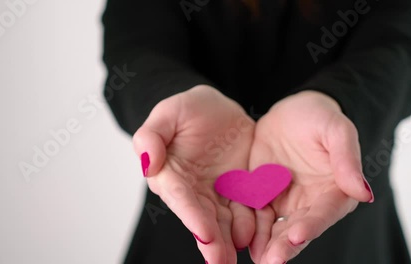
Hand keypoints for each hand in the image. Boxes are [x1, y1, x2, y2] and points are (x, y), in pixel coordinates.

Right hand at [133, 85, 255, 263]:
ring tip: (240, 258)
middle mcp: (194, 190)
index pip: (181, 198)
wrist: (216, 109)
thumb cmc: (187, 109)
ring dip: (232, 241)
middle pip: (203, 218)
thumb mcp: (168, 113)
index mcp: (172, 175)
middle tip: (222, 263)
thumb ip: (152, 135)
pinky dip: (255, 224)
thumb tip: (147, 163)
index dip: (192, 217)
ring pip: (226, 220)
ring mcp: (219, 192)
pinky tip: (263, 238)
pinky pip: (249, 208)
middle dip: (213, 242)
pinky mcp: (241, 189)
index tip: (205, 235)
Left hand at [247, 91, 373, 263]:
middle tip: (271, 261)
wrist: (292, 111)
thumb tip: (364, 193)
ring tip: (255, 257)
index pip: (323, 213)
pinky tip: (235, 237)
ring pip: (272, 227)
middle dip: (283, 246)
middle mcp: (309, 203)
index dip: (312, 225)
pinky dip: (244, 225)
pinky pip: (251, 212)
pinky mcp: (261, 195)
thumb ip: (347, 159)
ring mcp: (283, 201)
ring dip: (263, 243)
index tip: (296, 236)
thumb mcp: (337, 130)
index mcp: (333, 191)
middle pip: (296, 228)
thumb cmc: (320, 117)